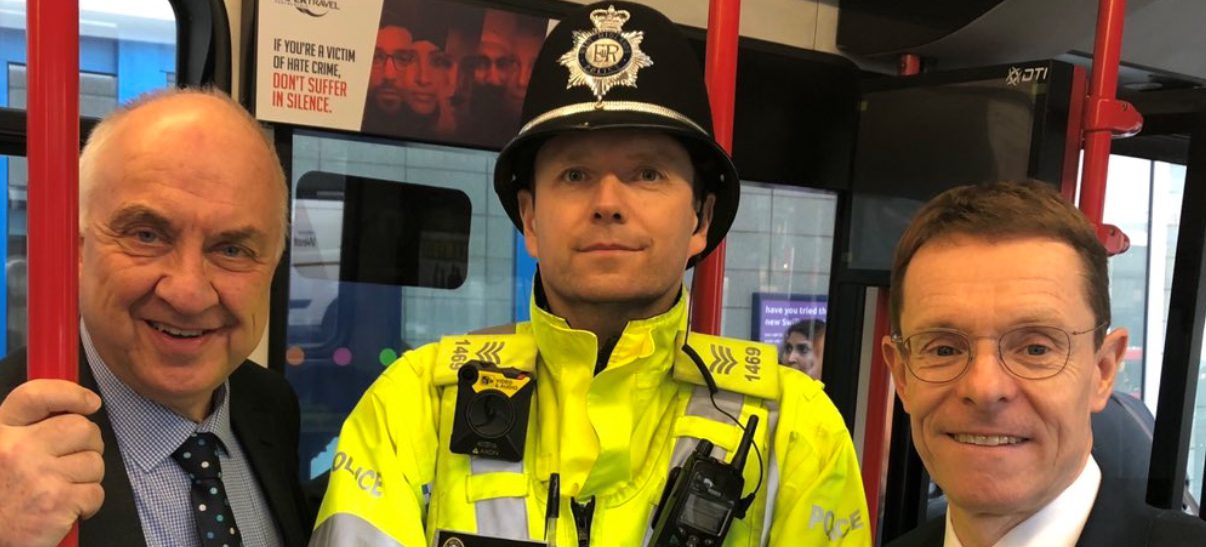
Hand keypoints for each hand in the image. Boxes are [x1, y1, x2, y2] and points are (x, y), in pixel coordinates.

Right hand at [0, 380, 104, 546]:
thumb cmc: (1, 496)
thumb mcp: (1, 453)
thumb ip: (26, 430)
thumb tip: (74, 410)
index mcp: (1, 433)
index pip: (36, 395)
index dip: (71, 393)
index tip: (90, 402)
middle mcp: (18, 450)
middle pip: (81, 428)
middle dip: (90, 443)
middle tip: (77, 460)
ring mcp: (39, 476)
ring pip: (94, 462)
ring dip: (88, 477)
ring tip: (66, 489)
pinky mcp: (57, 503)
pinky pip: (95, 493)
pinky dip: (88, 504)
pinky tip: (67, 509)